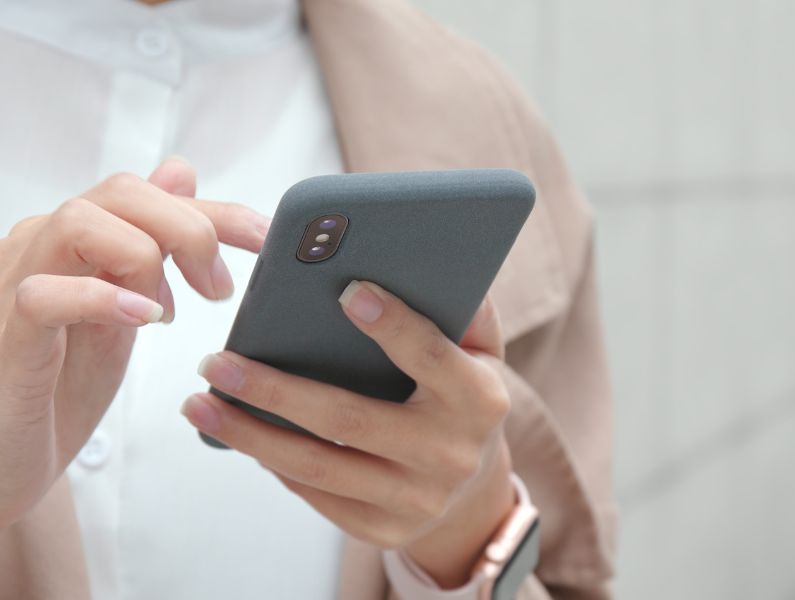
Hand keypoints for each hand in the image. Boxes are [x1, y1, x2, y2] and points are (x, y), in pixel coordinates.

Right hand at [0, 159, 267, 527]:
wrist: (13, 453)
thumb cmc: (64, 382)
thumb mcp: (125, 306)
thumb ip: (151, 243)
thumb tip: (179, 173)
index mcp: (77, 239)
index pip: (151, 195)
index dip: (217, 211)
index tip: (267, 237)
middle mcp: (43, 247)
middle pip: (122, 192)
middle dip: (190, 229)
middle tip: (219, 289)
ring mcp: (16, 285)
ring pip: (80, 222)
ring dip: (146, 259)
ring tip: (168, 312)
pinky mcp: (8, 337)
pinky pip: (42, 294)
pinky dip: (101, 298)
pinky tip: (143, 318)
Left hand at [184, 281, 515, 587]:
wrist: (475, 486)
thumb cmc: (462, 394)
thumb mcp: (479, 349)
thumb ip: (460, 306)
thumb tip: (420, 256)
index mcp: (480, 398)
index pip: (430, 356)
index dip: (391, 324)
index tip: (345, 290)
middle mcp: (451, 454)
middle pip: (349, 420)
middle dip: (274, 391)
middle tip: (216, 362)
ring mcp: (417, 500)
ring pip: (319, 467)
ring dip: (250, 436)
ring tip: (200, 404)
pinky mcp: (386, 529)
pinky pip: (317, 495)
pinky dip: (273, 462)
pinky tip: (239, 434)